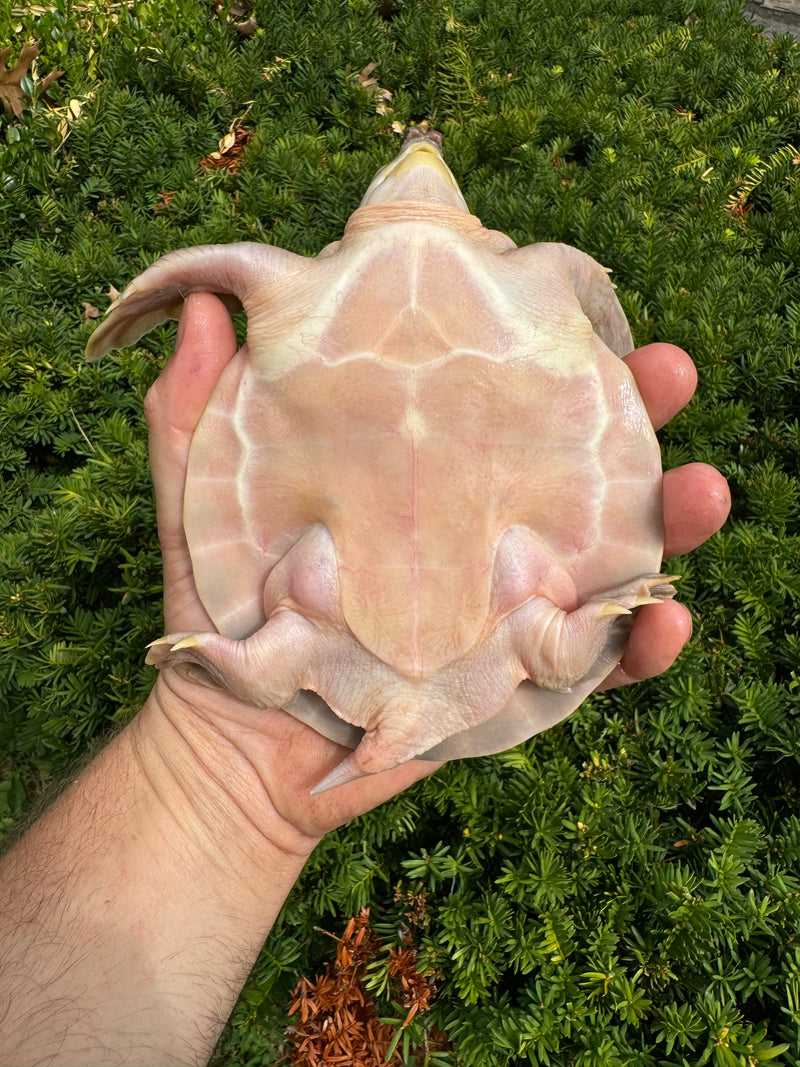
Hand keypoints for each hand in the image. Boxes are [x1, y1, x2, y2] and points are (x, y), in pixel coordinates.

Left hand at [144, 295, 729, 845]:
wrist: (236, 746)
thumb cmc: (222, 615)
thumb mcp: (198, 507)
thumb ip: (195, 417)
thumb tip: (205, 308)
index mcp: (420, 477)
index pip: (492, 401)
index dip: (538, 351)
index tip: (568, 303)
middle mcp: (477, 529)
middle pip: (574, 462)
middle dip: (636, 414)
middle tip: (671, 372)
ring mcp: (506, 604)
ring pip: (610, 551)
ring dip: (671, 519)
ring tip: (703, 490)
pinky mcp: (518, 681)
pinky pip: (596, 661)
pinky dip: (639, 644)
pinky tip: (668, 619)